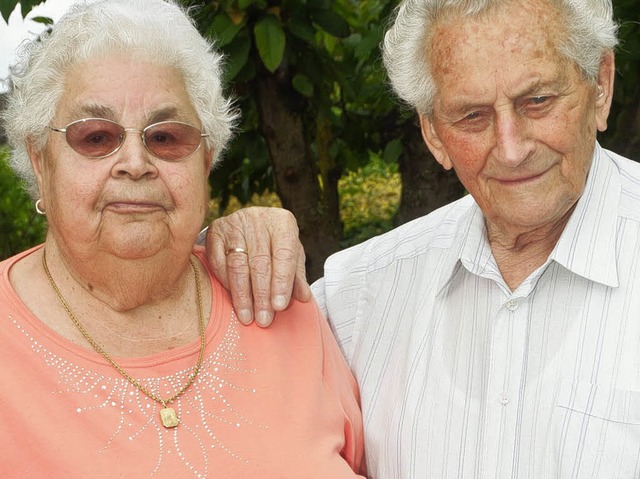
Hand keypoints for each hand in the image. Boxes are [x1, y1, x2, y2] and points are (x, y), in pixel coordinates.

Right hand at [205, 207, 311, 326]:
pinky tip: (233, 300)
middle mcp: (258, 218)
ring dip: (242, 295)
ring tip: (247, 317)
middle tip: (263, 319)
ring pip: (238, 265)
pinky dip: (226, 283)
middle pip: (260, 263)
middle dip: (262, 295)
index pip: (284, 255)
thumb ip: (297, 276)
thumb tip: (303, 297)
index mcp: (283, 222)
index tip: (279, 306)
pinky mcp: (215, 231)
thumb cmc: (275, 244)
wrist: (250, 224)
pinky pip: (219, 262)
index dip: (282, 282)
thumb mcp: (291, 256)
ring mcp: (234, 223)